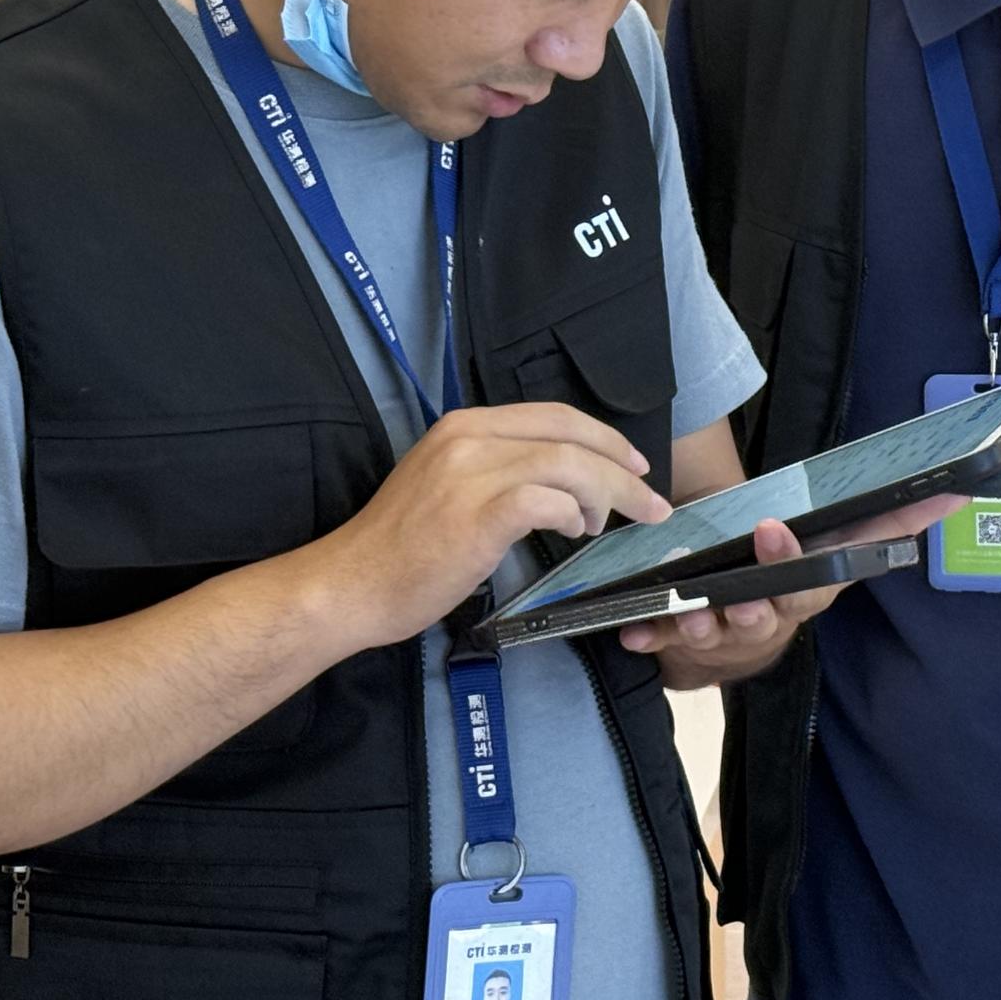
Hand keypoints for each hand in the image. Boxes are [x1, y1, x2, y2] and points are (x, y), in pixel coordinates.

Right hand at [301, 402, 672, 651]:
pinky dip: (572, 515)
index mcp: (465, 424)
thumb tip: (559, 481)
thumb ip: (495, 467)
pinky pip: (549, 501)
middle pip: (571, 435)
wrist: (351, 585)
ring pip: (569, 465)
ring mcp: (473, 473)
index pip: (553, 415)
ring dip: (606, 496)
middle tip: (648, 499)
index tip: (632, 464)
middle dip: (621, 466)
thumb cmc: (401, 547)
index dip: (602, 437)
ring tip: (603, 526)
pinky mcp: (478, 514)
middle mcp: (470, 437)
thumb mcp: (446, 483)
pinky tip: (572, 533)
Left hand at [616, 493, 963, 689]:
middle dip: (757, 594)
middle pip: (771, 610)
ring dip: (702, 621)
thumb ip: (888, 518)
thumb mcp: (832, 538)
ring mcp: (730, 634)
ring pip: (719, 631)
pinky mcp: (687, 644)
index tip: (774, 530)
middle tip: (746, 574)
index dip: (798, 558)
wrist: (737, 624)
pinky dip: (650, 637)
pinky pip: (666, 643)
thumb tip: (958, 493)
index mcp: (812, 586)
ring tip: (684, 610)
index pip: (821, 575)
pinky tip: (633, 633)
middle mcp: (775, 614)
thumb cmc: (787, 570)